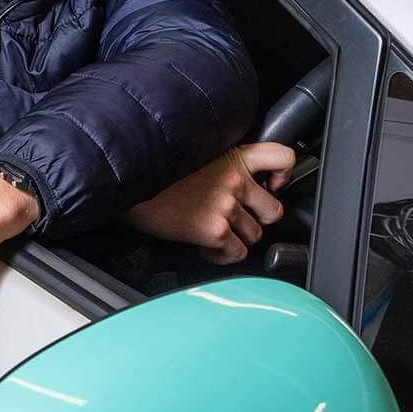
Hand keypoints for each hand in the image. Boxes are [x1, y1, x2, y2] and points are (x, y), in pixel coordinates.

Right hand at [123, 142, 295, 262]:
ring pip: (254, 236)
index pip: (282, 157)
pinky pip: (236, 253)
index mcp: (233, 156)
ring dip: (236, 240)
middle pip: (273, 211)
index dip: (283, 175)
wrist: (129, 183)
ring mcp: (225, 204)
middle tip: (234, 219)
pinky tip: (205, 245)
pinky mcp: (214, 229)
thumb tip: (246, 187)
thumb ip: (226, 167)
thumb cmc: (158, 174)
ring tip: (213, 233)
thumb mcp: (197, 156)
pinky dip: (222, 255)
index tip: (271, 185)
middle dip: (256, 220)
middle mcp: (234, 179)